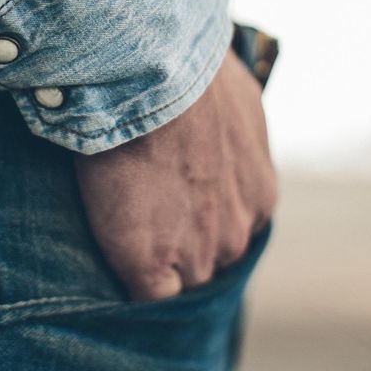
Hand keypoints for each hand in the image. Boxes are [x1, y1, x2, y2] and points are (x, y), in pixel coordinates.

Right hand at [73, 46, 277, 300]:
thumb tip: (221, 123)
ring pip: (180, 282)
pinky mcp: (150, 264)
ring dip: (157, 269)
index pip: (229, 231)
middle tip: (147, 227)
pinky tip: (112, 269)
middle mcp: (238, 230)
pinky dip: (130, 288)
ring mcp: (197, 252)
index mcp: (258, 195)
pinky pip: (145, 298)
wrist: (150, 76)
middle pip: (210, 261)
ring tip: (123, 247)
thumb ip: (232, 129)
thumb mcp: (233, 98)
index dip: (199, 225)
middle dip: (185, 249)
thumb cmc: (187, 72)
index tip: (176, 212)